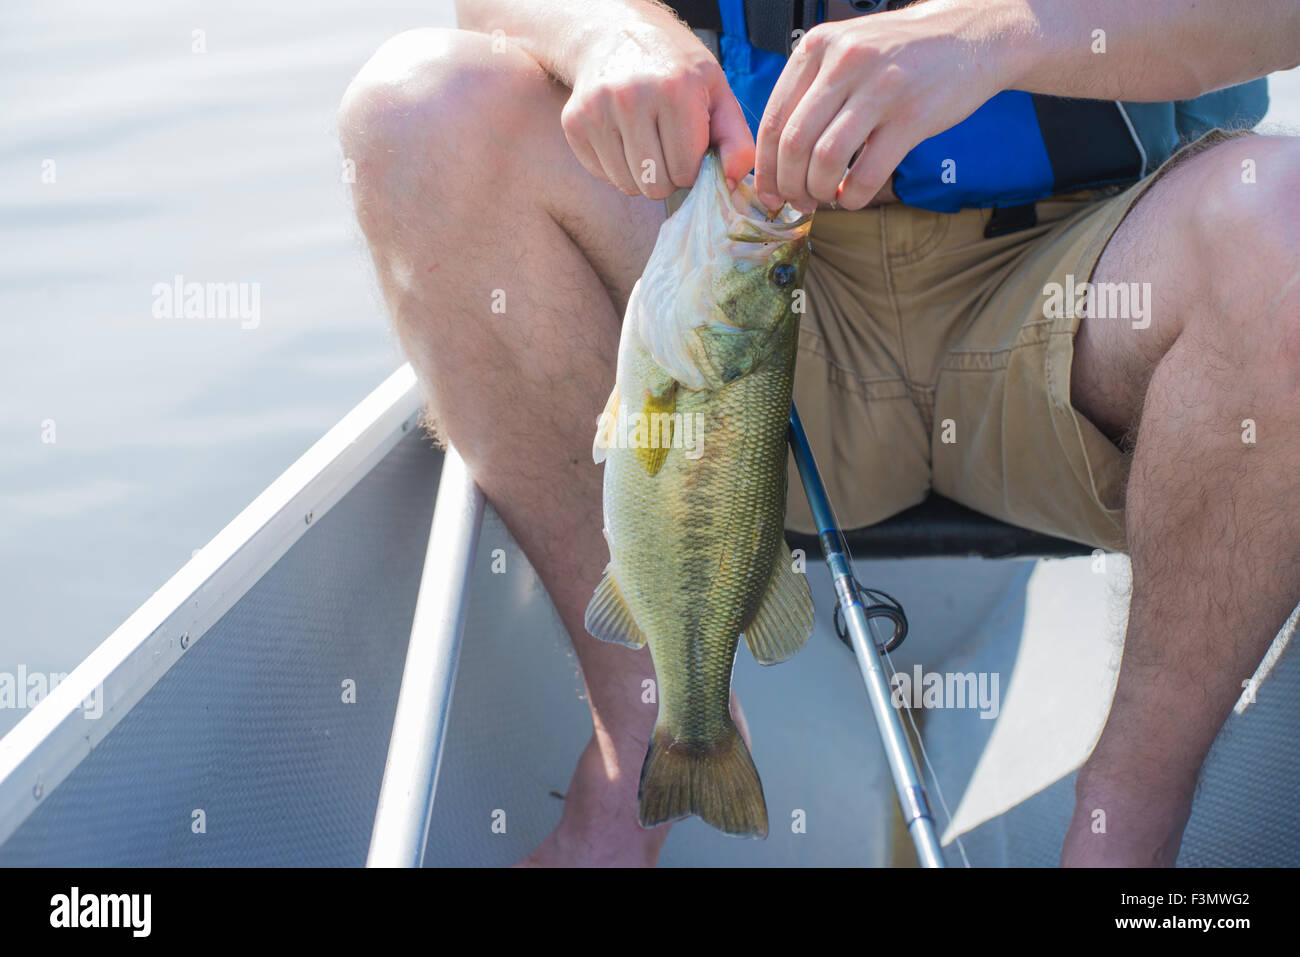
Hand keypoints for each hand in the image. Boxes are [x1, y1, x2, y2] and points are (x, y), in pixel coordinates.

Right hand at [561, 19, 754, 199]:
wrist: (615, 33)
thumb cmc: (674, 67)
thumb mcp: (716, 91)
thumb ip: (735, 140)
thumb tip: (730, 185)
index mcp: (676, 90)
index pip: (686, 172)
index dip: (693, 168)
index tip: (690, 146)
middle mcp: (632, 98)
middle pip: (656, 185)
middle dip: (668, 176)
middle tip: (669, 147)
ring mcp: (598, 111)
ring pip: (628, 186)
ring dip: (643, 175)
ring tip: (648, 142)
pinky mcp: (575, 124)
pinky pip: (604, 176)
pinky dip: (617, 167)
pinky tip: (624, 138)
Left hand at [754, 3, 1008, 211]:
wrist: (970, 34)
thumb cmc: (901, 54)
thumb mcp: (846, 52)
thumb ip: (811, 91)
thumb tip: (776, 157)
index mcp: (818, 47)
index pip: (773, 119)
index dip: (765, 168)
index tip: (767, 193)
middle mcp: (844, 62)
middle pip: (794, 143)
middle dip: (789, 185)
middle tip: (797, 201)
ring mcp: (880, 87)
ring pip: (825, 159)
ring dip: (818, 191)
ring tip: (826, 197)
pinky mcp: (912, 115)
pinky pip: (868, 172)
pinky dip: (852, 195)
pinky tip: (852, 196)